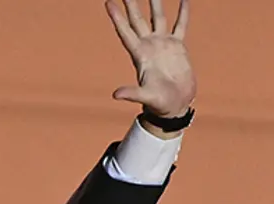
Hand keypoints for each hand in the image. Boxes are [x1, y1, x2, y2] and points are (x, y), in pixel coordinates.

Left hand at [106, 0, 195, 118]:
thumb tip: (116, 95)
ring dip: (155, 3)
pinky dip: (182, 12)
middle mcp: (149, 46)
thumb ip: (131, 93)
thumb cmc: (158, 103)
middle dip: (132, 4)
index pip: (125, 31)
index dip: (117, 17)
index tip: (108, 2)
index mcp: (139, 55)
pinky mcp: (178, 47)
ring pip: (157, 18)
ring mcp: (163, 45)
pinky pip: (180, 25)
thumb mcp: (145, 97)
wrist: (175, 105)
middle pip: (137, 20)